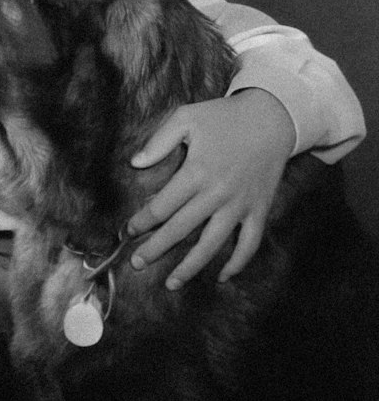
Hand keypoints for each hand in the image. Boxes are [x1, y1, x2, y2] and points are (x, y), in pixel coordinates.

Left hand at [126, 89, 294, 289]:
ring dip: (190, 267)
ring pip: (212, 245)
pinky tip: (221, 276)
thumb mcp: (186, 117)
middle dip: (155, 249)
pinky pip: (249, 244)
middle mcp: (217, 194)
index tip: (128, 230)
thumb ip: (158, 141)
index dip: (142, 221)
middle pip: (180, 230)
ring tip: (171, 284)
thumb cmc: (223, 117)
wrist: (272, 118)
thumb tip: (134, 163)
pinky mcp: (258, 210)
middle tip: (137, 263)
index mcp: (196, 173)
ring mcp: (239, 206)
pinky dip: (237, 263)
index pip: (162, 206)